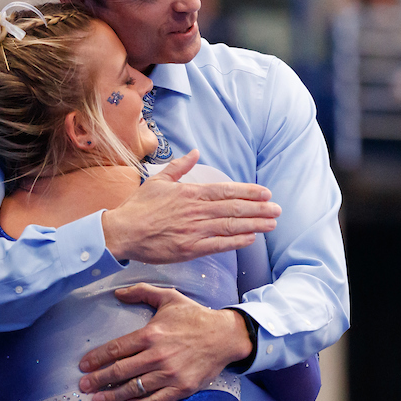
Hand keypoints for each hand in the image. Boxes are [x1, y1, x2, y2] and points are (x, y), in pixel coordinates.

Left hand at [78, 284, 252, 400]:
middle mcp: (158, 356)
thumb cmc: (194, 316)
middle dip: (98, 380)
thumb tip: (117, 293)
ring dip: (113, 396)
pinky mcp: (182, 388)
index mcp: (151, 334)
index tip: (83, 366)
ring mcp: (170, 374)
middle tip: (83, 386)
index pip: (116, 349)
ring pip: (134, 389)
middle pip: (120, 371)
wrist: (225, 336)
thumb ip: (142, 293)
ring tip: (98, 400)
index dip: (97, 359)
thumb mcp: (169, 297)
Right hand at [101, 149, 279, 263]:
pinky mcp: (190, 248)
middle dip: (259, 209)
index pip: (226, 191)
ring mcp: (194, 230)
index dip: (249, 192)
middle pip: (234, 208)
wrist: (123, 232)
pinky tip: (251, 238)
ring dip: (254, 224)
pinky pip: (219, 245)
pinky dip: (236, 241)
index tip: (266, 193)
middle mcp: (196, 211)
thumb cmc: (139, 207)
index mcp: (190, 193)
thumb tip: (194, 152)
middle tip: (278, 209)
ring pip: (231, 226)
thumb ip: (180, 166)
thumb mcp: (158, 180)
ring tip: (271, 224)